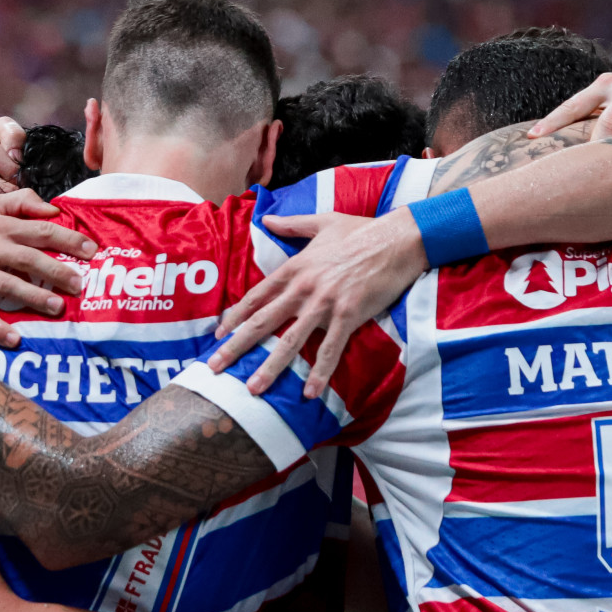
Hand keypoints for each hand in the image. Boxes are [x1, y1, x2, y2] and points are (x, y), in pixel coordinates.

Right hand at [0, 191, 94, 347]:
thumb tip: (52, 209)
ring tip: (58, 307)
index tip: (92, 250)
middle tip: (80, 284)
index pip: (40, 231)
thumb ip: (19, 202)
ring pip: (8, 285)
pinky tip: (14, 339)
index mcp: (0, 227)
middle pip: (29, 259)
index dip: (67, 239)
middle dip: (57, 271)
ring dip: (34, 297)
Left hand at [208, 211, 422, 397]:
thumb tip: (267, 218)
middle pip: (263, 321)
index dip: (235, 317)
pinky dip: (320, 371)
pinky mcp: (349, 315)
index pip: (257, 296)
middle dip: (236, 346)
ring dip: (270, 367)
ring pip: (291, 340)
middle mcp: (304, 287)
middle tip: (214, 367)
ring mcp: (325, 303)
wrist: (397, 239)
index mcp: (295, 267)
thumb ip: (292, 224)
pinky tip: (310, 393)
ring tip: (253, 388)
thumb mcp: (322, 221)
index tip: (218, 335)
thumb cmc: (362, 230)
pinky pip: (331, 348)